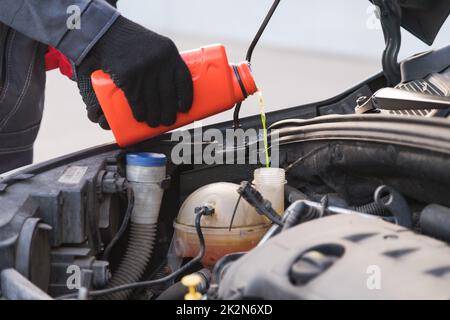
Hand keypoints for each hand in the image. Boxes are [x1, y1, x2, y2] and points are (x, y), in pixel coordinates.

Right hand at [77, 16, 192, 127]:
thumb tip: (174, 89)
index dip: (186, 97)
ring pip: (153, 100)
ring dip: (154, 116)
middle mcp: (159, 60)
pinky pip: (137, 100)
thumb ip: (162, 62)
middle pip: (168, 94)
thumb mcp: (153, 45)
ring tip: (154, 123)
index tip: (184, 109)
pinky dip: (139, 112)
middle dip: (169, 112)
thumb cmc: (131, 42)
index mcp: (169, 52)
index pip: (184, 79)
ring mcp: (144, 69)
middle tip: (167, 121)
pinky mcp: (128, 76)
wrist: (105, 31)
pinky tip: (141, 118)